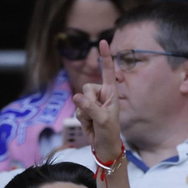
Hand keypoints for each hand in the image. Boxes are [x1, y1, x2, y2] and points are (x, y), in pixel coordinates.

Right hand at [70, 40, 120, 163]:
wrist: (104, 146)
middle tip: (97, 116)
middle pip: (86, 88)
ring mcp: (92, 102)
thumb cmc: (109, 132)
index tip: (103, 40)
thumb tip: (76, 97)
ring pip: (79, 100)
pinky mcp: (84, 110)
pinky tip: (90, 125)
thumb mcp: (102, 119)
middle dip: (89, 103)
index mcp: (111, 92)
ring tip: (95, 122)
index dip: (105, 57)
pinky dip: (82, 119)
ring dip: (85, 113)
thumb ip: (90, 107)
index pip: (108, 71)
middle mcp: (101, 94)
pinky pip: (77, 110)